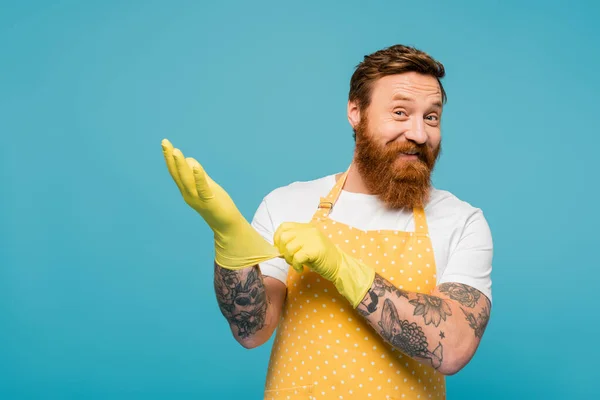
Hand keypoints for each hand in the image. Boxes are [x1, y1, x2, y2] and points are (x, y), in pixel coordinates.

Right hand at [161, 138, 279, 268]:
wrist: (227, 224)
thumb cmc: (217, 204)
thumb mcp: (206, 186)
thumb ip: (198, 174)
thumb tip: (189, 160)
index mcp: (186, 190)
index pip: (175, 172)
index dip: (170, 158)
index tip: (165, 144)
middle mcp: (188, 194)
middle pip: (177, 174)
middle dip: (170, 158)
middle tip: (165, 142)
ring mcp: (197, 198)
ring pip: (187, 180)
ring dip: (181, 165)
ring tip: (176, 151)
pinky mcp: (209, 201)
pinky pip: (202, 188)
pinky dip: (198, 177)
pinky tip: (195, 166)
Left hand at [273, 222, 342, 277]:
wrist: (339, 265)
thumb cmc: (321, 258)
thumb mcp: (306, 247)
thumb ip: (293, 245)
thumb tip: (276, 250)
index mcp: (306, 227)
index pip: (284, 226)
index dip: (277, 238)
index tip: (280, 249)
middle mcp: (309, 230)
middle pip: (284, 237)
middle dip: (282, 251)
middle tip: (290, 259)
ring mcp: (313, 239)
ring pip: (289, 247)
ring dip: (289, 259)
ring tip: (297, 265)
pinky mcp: (315, 250)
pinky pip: (297, 257)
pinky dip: (296, 265)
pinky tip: (300, 269)